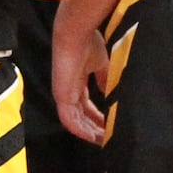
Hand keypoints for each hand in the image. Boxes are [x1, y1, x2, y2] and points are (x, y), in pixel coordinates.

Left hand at [51, 6, 107, 144]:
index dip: (98, 117)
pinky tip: (94, 137)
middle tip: (110, 138)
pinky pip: (69, 120)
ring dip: (90, 132)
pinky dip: (81, 130)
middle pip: (81, 116)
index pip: (86, 105)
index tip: (111, 125)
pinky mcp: (61, 96)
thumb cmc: (88, 43)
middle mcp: (69, 90)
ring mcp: (64, 94)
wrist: (76, 32)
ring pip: (75, 121)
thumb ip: (103, 80)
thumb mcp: (101, 64)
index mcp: (77, 82)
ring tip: (105, 140)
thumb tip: (110, 93)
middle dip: (95, 128)